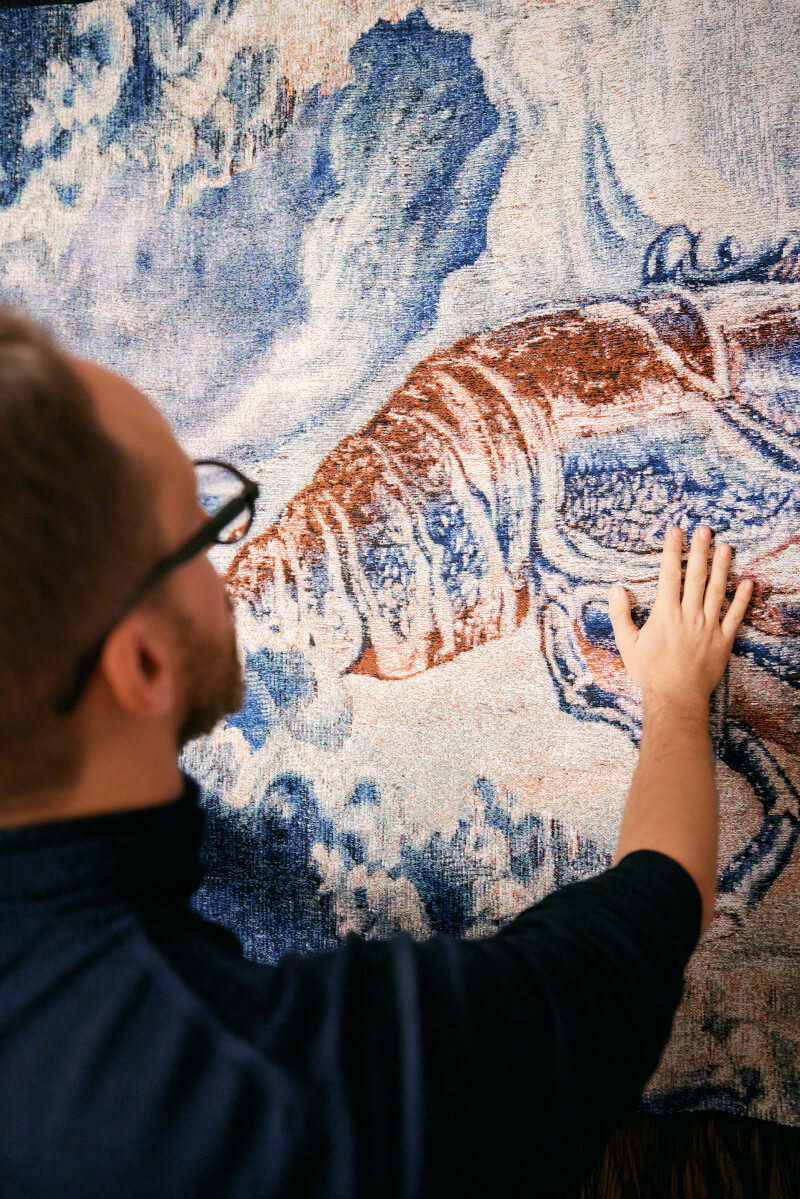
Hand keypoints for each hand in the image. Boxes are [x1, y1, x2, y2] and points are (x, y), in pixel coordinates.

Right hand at [607, 526, 753, 705]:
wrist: (676, 697)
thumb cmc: (650, 672)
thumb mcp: (627, 644)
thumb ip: (620, 615)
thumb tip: (615, 590)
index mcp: (666, 614)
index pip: (670, 574)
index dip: (673, 551)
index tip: (675, 532)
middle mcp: (689, 615)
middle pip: (696, 576)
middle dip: (700, 550)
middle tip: (704, 529)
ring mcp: (709, 626)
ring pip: (717, 590)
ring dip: (722, 567)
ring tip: (725, 547)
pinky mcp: (723, 640)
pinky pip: (735, 616)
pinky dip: (742, 599)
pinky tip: (747, 583)